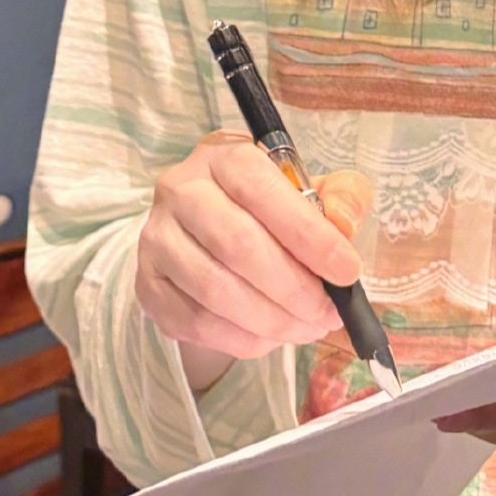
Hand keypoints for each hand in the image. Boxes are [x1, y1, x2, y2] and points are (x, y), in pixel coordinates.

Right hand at [136, 133, 370, 392]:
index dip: (308, 235)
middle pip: (237, 245)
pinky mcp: (148, 285)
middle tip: (328, 313)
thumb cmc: (270, 208)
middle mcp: (180, 190)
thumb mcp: (313, 189)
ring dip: (271, 320)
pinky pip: (196, 322)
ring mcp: (157, 239)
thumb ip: (341, 197)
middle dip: (293, 288)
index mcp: (224, 156)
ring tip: (308, 328)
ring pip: (215, 290)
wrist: (209, 233)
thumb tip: (344, 225)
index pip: (262, 190)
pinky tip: (271, 337)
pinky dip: (242, 338)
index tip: (347, 271)